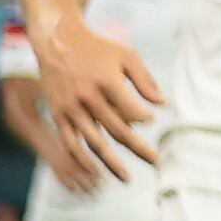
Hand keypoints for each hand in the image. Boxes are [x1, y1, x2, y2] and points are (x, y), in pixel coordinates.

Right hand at [24, 20, 163, 194]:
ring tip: (126, 178)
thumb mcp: (126, 56)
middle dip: (139, 148)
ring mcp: (71, 108)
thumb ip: (145, 81)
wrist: (57, 42)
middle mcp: (88, 98)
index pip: (132, 112)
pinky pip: (70, 142)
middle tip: (157, 163)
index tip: (150, 121)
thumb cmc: (97, 49)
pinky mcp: (59, 114)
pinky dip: (82, 159)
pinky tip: (96, 171)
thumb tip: (163, 105)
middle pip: (118, 131)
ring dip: (110, 162)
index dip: (144, 119)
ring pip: (94, 141)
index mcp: (107, 83)